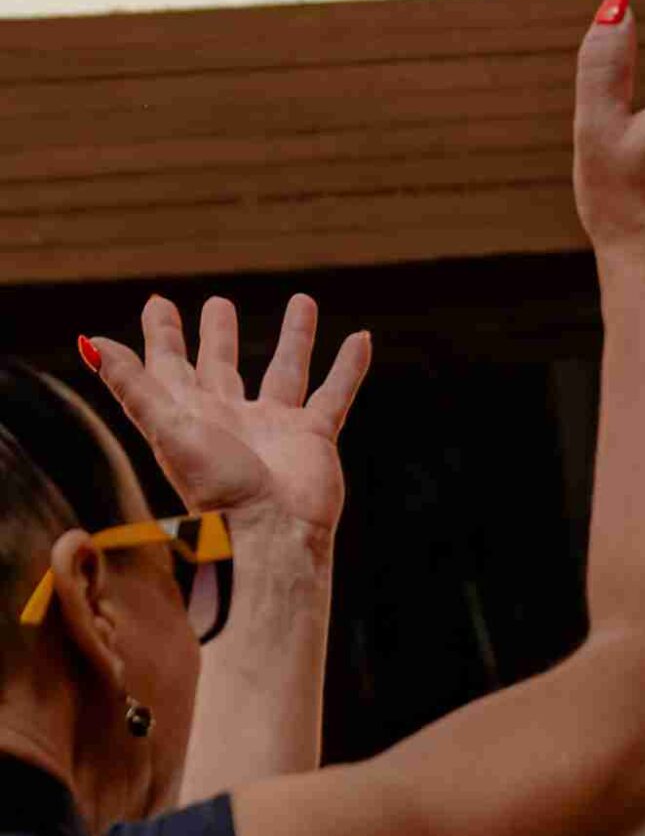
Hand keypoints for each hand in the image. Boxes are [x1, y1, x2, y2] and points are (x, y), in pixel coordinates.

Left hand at [78, 291, 369, 553]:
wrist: (271, 534)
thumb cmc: (216, 489)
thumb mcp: (166, 428)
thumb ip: (131, 385)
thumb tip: (91, 342)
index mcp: (191, 413)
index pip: (170, 364)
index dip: (162, 334)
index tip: (159, 304)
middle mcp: (231, 417)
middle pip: (223, 365)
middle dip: (218, 335)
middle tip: (218, 304)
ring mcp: (276, 426)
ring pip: (286, 370)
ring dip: (295, 337)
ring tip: (303, 301)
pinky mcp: (315, 436)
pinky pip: (334, 393)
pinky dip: (349, 368)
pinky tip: (362, 340)